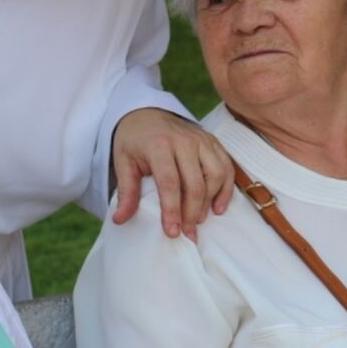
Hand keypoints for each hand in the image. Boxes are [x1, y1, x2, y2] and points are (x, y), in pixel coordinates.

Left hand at [110, 109, 233, 240]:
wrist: (146, 113)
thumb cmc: (134, 141)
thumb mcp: (123, 162)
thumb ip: (126, 191)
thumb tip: (120, 219)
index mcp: (158, 145)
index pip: (169, 182)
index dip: (172, 210)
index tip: (172, 232)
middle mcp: (183, 141)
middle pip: (195, 183)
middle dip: (192, 213)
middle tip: (187, 233)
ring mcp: (201, 140)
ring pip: (215, 175)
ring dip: (209, 202)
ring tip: (198, 220)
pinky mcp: (213, 142)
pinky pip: (226, 167)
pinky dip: (226, 189)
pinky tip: (217, 207)